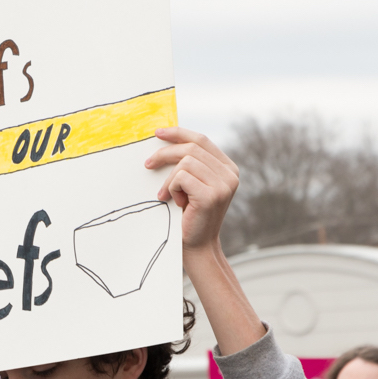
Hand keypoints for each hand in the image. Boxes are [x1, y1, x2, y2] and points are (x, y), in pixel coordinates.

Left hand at [145, 127, 238, 253]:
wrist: (196, 245)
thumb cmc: (190, 214)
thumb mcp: (193, 184)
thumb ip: (191, 164)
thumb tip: (165, 139)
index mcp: (228, 168)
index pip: (201, 140)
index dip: (178, 133)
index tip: (158, 133)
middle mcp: (230, 175)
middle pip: (191, 148)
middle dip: (165, 153)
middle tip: (147, 164)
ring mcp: (223, 185)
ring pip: (185, 162)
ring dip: (169, 179)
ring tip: (168, 195)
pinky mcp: (211, 195)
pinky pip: (181, 177)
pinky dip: (171, 188)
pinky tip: (174, 202)